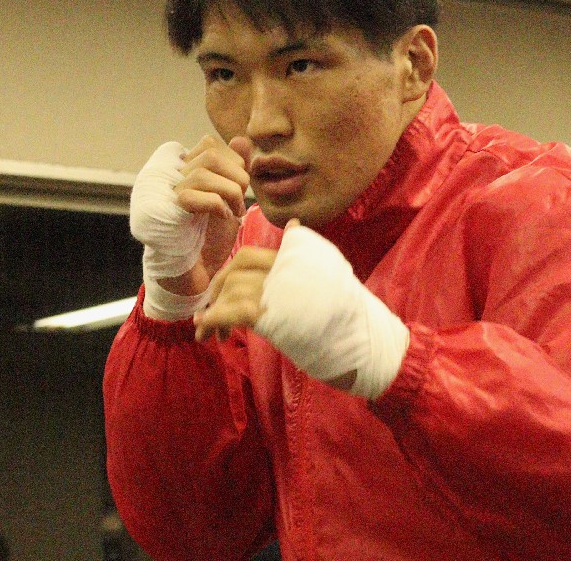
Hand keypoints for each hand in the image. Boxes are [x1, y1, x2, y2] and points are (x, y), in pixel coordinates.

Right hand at [168, 135, 251, 292]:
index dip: (233, 161)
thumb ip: (237, 169)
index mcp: (187, 171)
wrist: (197, 273)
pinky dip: (216, 205)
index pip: (209, 144)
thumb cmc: (211, 237)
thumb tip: (240, 139)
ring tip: (233, 211)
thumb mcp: (232, 198)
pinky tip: (222, 217)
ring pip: (201, 173)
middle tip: (240, 200)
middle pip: (208, 154)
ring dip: (229, 192)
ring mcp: (166, 195)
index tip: (240, 186)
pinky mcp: (166, 215)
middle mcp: (172, 178)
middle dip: (235, 175)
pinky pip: (192, 197)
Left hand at [196, 220, 407, 397]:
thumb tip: (292, 225)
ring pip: (232, 287)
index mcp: (297, 259)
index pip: (251, 254)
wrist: (365, 343)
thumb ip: (305, 256)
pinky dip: (213, 319)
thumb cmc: (348, 317)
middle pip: (237, 266)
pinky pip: (231, 310)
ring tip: (206, 333)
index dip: (231, 272)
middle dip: (219, 288)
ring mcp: (279, 290)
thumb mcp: (328, 276)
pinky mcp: (272, 315)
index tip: (223, 292)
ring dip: (213, 309)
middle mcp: (286, 268)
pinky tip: (205, 331)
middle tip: (211, 312)